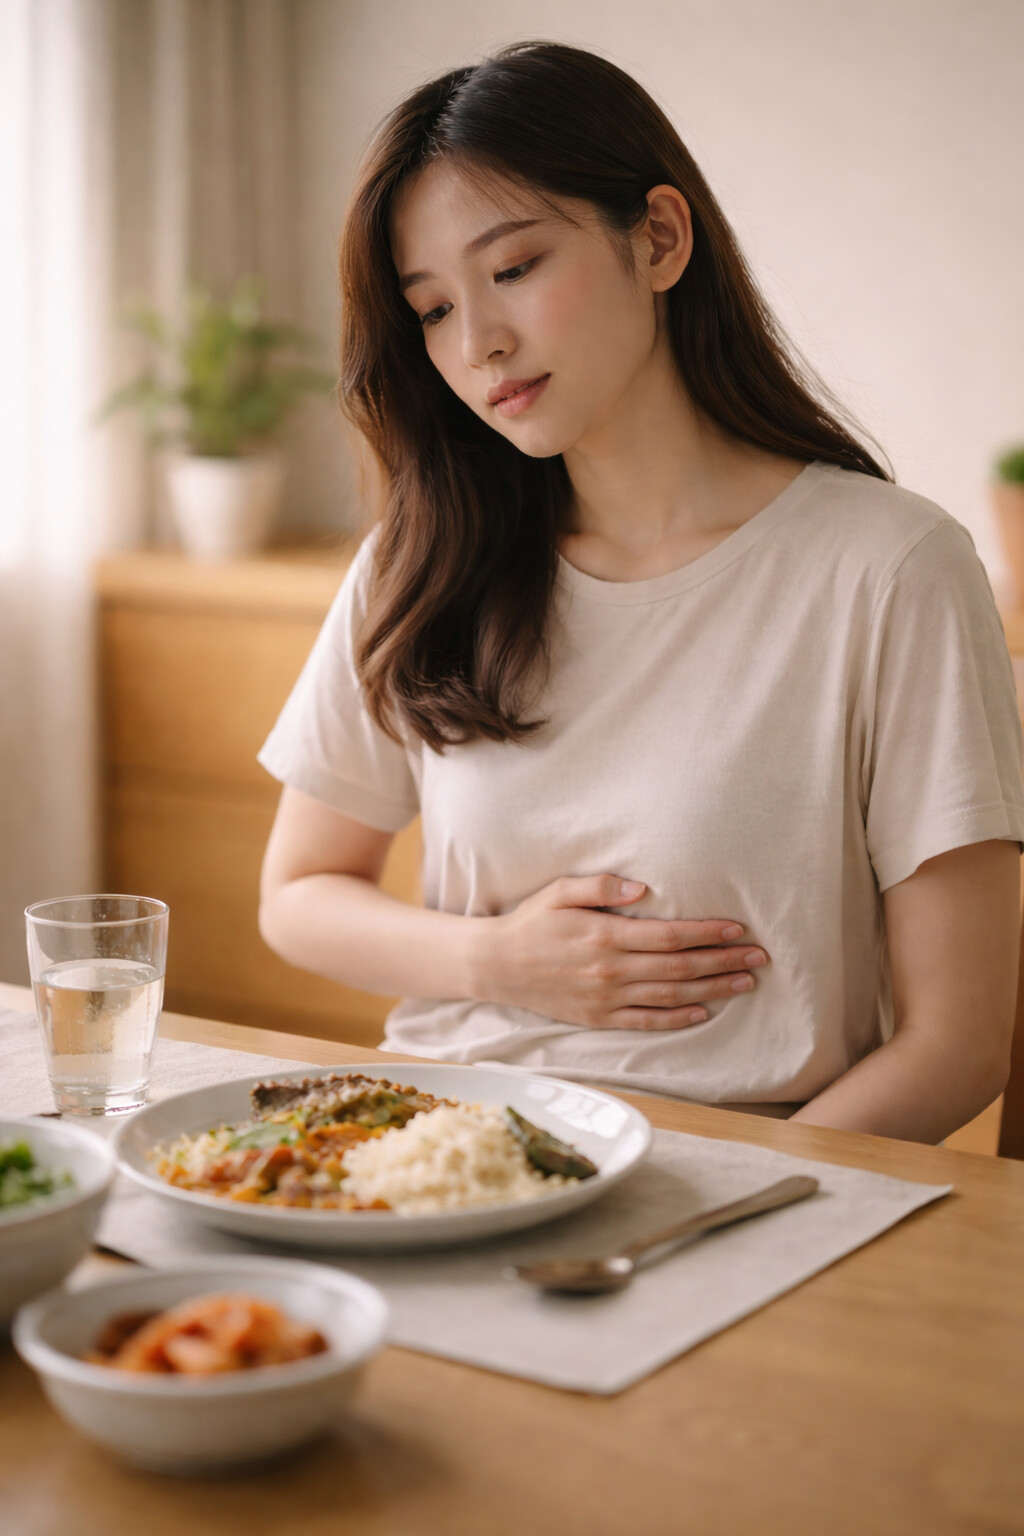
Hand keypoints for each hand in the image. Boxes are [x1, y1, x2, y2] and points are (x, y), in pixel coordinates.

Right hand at [473, 875, 768, 1030]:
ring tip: (745, 982)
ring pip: (671, 996)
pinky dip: (677, 1019)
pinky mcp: (599, 1018)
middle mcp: (611, 971)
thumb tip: (642, 888)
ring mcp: (606, 999)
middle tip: (758, 957)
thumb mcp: (560, 892)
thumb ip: (601, 888)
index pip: (670, 936)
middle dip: (723, 961)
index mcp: (605, 937)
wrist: (495, 965)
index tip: (737, 928)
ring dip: (712, 990)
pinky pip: (646, 1022)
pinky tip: (703, 1012)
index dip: (707, 933)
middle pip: (679, 968)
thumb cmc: (531, 922)